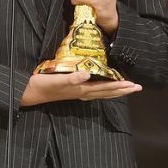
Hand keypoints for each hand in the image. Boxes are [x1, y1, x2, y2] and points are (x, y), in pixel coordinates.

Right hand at [20, 70, 141, 106]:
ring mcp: (78, 93)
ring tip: (126, 89)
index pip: (105, 89)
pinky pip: (94, 90)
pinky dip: (103, 89)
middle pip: (107, 92)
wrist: (30, 92)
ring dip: (115, 91)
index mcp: (81, 89)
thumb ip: (72, 78)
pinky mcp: (73, 90)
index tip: (133, 85)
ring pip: (102, 93)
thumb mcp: (57, 79)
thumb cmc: (43, 84)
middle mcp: (83, 93)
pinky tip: (104, 87)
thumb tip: (88, 74)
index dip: (119, 87)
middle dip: (123, 90)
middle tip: (137, 88)